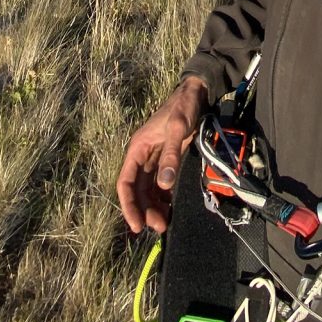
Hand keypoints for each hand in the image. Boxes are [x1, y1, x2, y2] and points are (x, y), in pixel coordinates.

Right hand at [116, 76, 208, 233]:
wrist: (195, 94)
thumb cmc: (183, 108)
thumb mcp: (178, 129)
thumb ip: (171, 156)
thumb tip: (164, 185)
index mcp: (137, 149)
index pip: (125, 183)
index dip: (129, 205)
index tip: (137, 225)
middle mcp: (141, 156)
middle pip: (137, 190)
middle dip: (144, 210)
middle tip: (159, 227)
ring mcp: (153, 159)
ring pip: (148, 190)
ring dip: (153, 207)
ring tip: (164, 223)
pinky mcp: (166, 160)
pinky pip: (159, 184)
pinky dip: (162, 198)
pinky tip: (169, 209)